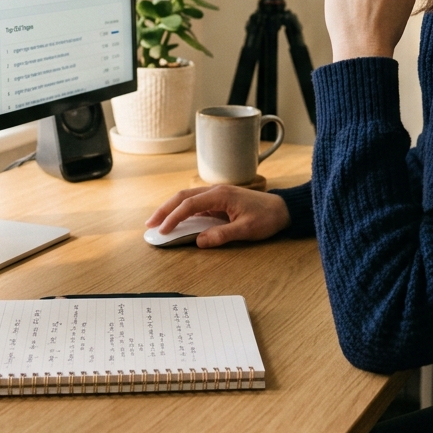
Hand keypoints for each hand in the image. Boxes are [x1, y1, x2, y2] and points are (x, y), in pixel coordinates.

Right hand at [146, 185, 290, 247]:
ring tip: (157, 222)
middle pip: (183, 196)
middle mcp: (216, 190)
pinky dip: (182, 210)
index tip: (163, 230)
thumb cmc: (267, 218)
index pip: (190, 204)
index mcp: (221, 195)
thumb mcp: (246, 230)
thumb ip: (222, 235)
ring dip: (171, 208)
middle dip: (164, 209)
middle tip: (149, 224)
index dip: (174, 217)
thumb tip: (199, 241)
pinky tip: (175, 219)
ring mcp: (216, 194)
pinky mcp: (218, 201)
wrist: (282, 209)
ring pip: (187, 198)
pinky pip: (195, 203)